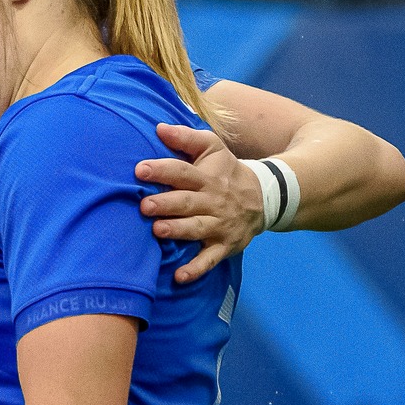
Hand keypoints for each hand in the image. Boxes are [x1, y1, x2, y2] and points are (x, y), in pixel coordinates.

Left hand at [135, 122, 264, 283]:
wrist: (264, 197)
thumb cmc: (225, 171)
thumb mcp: (212, 148)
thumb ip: (186, 137)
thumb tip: (158, 127)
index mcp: (206, 177)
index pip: (183, 171)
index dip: (162, 170)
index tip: (140, 170)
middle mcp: (213, 201)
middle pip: (187, 202)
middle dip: (166, 204)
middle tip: (145, 206)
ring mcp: (220, 225)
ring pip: (197, 229)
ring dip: (178, 230)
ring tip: (158, 231)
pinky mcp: (224, 246)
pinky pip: (210, 260)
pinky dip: (196, 270)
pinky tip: (179, 277)